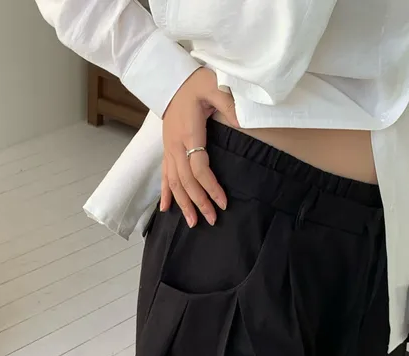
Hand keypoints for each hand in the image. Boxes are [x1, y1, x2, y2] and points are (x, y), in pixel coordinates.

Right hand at [161, 67, 237, 227]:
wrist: (171, 80)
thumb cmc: (195, 82)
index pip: (199, 169)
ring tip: (192, 222)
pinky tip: (166, 210)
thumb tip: (243, 123)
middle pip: (186, 182)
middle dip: (199, 203)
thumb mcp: (215, 86)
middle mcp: (176, 146)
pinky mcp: (167, 151)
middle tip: (211, 220)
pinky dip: (165, 194)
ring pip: (174, 183)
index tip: (223, 202)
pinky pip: (164, 176)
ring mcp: (169, 150)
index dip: (210, 187)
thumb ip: (229, 103)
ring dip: (182, 204)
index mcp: (189, 134)